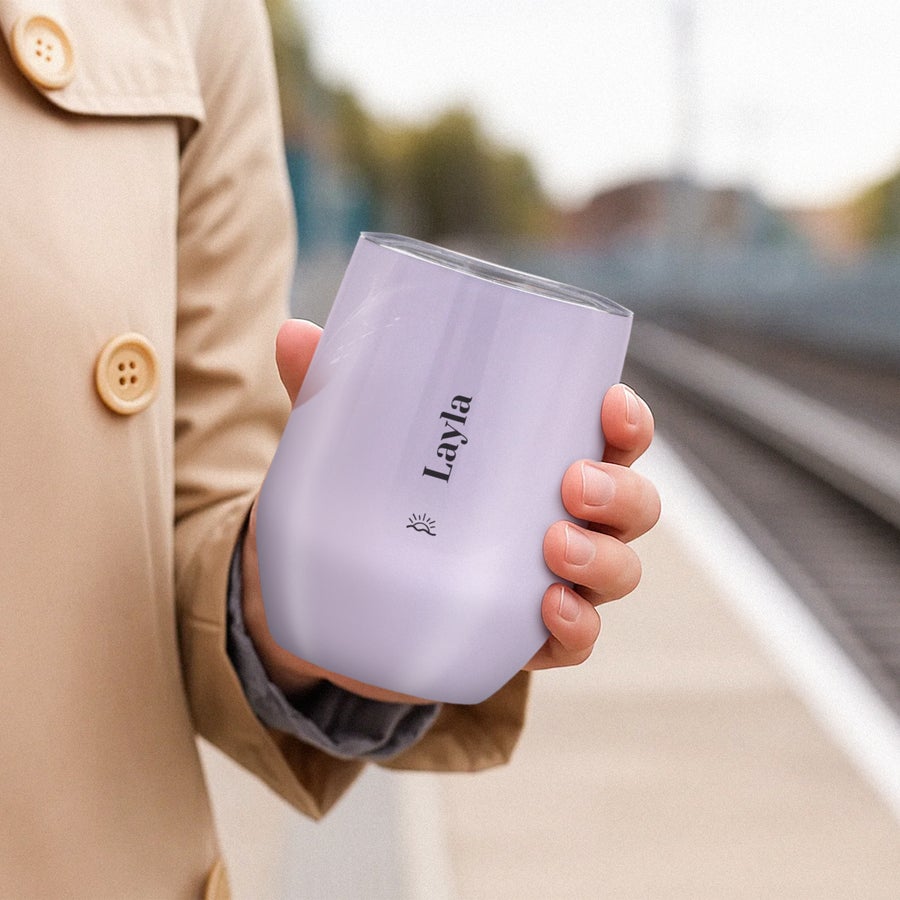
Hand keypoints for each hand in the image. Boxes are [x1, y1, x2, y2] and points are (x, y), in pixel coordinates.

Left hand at [242, 319, 659, 702]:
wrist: (338, 602)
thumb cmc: (372, 504)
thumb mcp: (352, 448)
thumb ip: (332, 393)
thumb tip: (295, 333)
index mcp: (536, 460)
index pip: (609, 436)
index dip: (627, 420)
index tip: (609, 401)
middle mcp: (560, 517)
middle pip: (632, 505)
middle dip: (621, 492)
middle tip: (575, 483)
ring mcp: (549, 580)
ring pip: (617, 571)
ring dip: (603, 558)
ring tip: (554, 545)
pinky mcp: (524, 638)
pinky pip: (576, 640)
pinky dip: (576, 628)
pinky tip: (549, 612)